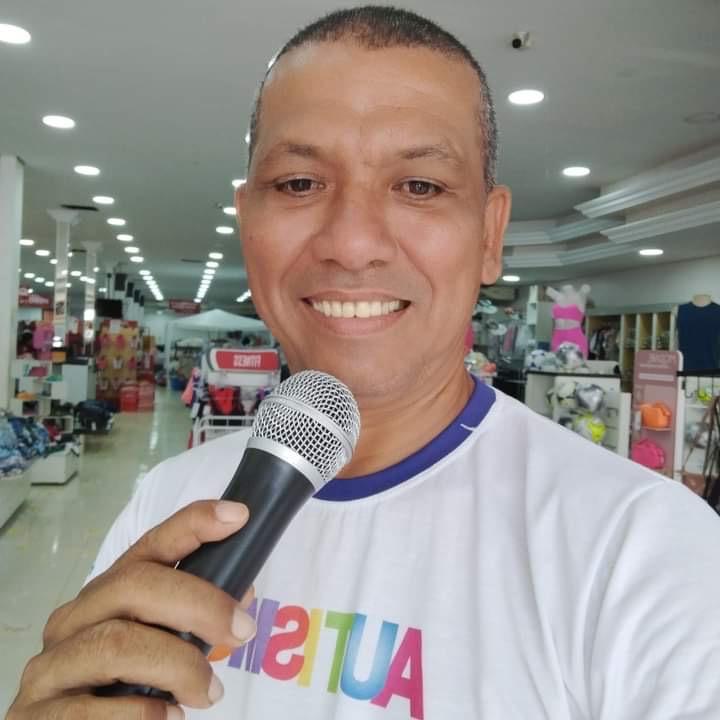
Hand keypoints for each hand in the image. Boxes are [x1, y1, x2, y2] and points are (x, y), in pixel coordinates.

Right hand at [7, 500, 256, 719]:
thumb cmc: (117, 689)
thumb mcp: (158, 646)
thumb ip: (193, 619)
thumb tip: (244, 594)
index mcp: (107, 594)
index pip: (150, 545)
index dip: (193, 525)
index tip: (237, 515)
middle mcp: (74, 619)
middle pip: (134, 585)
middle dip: (199, 603)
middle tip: (243, 630)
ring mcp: (50, 664)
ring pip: (117, 644)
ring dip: (178, 666)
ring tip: (210, 692)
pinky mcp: (38, 715)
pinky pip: (91, 708)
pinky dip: (142, 712)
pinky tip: (168, 716)